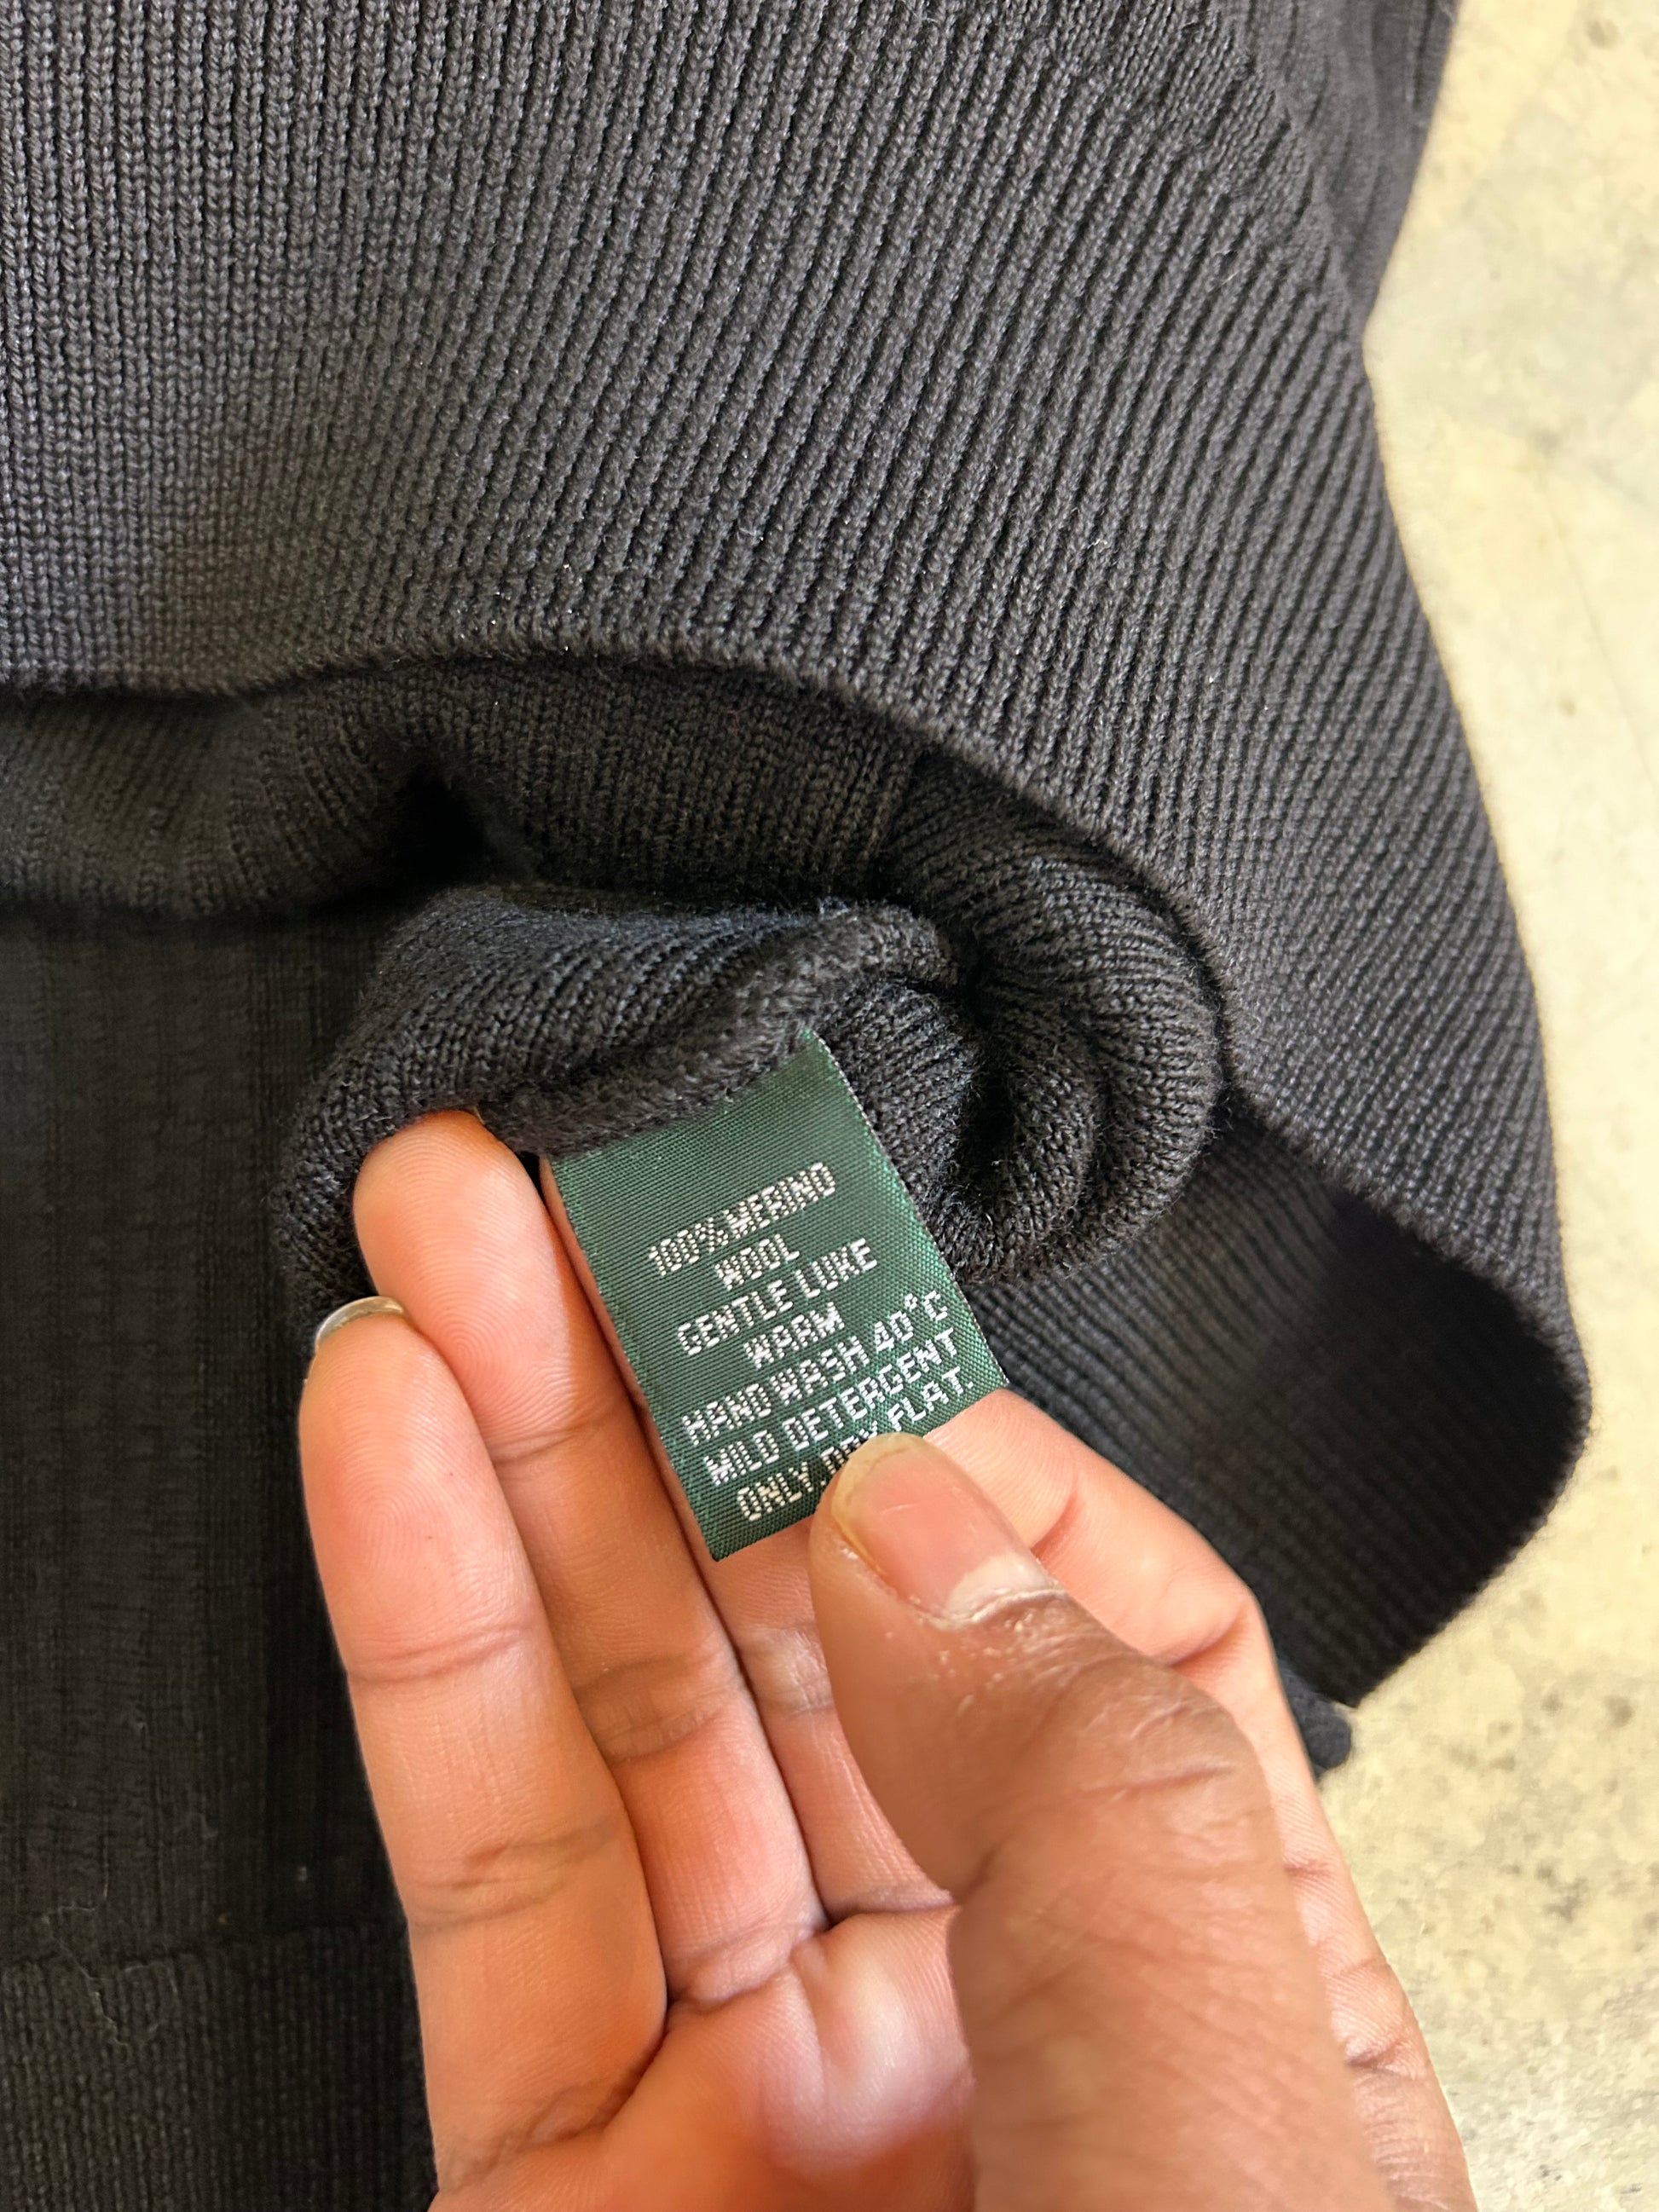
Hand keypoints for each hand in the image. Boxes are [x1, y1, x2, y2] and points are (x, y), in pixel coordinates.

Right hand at [298, 1110, 1473, 2209]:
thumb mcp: (1234, 2140)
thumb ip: (1098, 1809)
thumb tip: (903, 1512)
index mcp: (1215, 1995)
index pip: (1105, 1639)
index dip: (964, 1455)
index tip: (835, 1331)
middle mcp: (985, 2016)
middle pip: (822, 1636)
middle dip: (686, 1390)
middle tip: (582, 1186)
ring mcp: (760, 2090)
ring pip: (628, 1714)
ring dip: (521, 1456)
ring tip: (444, 1236)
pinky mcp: (556, 2162)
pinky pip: (482, 1875)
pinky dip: (420, 1643)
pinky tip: (385, 1441)